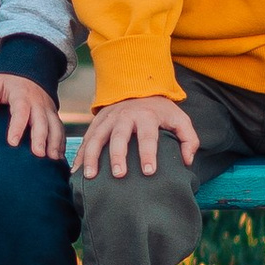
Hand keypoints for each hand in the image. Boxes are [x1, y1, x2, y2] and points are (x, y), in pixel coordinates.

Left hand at [0, 70, 64, 159]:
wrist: (29, 65)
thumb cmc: (8, 79)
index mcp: (22, 96)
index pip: (20, 112)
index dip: (17, 127)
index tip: (13, 142)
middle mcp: (38, 103)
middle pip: (41, 122)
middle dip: (41, 139)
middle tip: (38, 154)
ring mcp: (48, 109)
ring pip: (55, 126)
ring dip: (55, 143)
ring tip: (53, 159)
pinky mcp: (53, 113)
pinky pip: (60, 128)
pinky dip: (61, 142)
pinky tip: (59, 156)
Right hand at [78, 93, 197, 179]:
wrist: (136, 88)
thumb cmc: (161, 110)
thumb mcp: (180, 119)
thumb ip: (189, 139)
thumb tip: (186, 161)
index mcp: (146, 116)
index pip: (148, 136)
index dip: (148, 154)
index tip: (149, 172)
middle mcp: (124, 116)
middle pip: (118, 136)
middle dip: (117, 156)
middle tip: (118, 175)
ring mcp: (107, 118)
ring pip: (96, 137)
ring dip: (91, 156)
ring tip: (89, 176)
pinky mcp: (96, 122)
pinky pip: (86, 138)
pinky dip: (80, 154)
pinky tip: (76, 169)